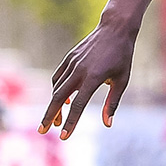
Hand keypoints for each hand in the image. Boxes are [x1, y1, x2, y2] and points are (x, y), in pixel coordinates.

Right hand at [41, 21, 137, 138]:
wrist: (115, 29)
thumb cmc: (122, 57)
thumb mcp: (122, 81)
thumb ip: (112, 103)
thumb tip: (107, 124)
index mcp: (94, 78)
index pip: (78, 105)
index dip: (71, 122)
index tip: (64, 136)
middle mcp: (79, 70)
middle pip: (59, 98)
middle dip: (50, 116)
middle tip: (42, 130)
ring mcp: (72, 63)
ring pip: (57, 88)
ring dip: (54, 105)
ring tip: (56, 120)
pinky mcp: (69, 58)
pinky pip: (58, 77)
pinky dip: (57, 89)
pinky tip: (63, 100)